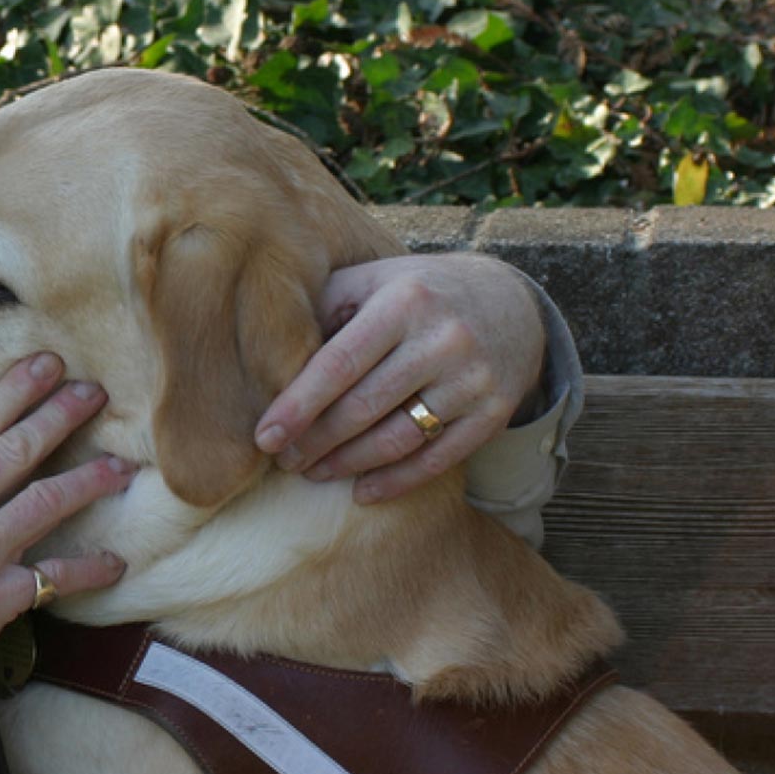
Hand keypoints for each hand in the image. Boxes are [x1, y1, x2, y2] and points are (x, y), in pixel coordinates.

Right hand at [0, 353, 132, 736]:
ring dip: (89, 479)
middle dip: (60, 414)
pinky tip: (114, 562)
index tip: (45, 365)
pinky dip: (90, 568)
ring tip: (120, 466)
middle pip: (17, 449)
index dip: (16, 389)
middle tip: (93, 393)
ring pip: (45, 501)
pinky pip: (55, 577)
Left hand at [252, 254, 546, 504]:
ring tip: (313, 472)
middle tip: (283, 460)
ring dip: (349, 464)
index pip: (339, 363)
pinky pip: (438, 459)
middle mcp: (444, 339)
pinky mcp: (495, 411)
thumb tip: (265, 354)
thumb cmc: (415, 294)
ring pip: (399, 438)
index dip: (298, 405)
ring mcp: (474, 378)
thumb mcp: (371, 281)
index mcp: (404, 301)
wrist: (510, 303)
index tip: (265, 436)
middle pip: (365, 406)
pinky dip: (397, 481)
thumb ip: (323, 308)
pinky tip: (362, 492)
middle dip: (316, 441)